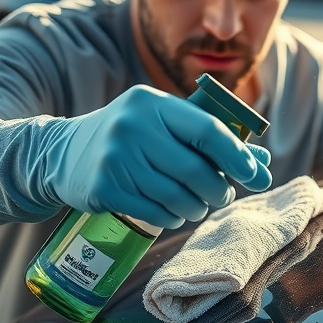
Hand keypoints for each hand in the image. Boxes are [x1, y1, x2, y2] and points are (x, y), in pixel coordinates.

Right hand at [40, 85, 271, 228]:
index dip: (238, 156)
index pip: (208, 130)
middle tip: (222, 195)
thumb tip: (261, 163)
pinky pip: (154, 213)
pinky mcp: (104, 189)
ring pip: (177, 197)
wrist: (61, 152)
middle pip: (195, 170)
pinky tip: (173, 214)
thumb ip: (210, 138)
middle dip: (218, 190)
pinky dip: (172, 219)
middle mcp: (132, 127)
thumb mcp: (163, 124)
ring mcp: (115, 158)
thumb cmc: (130, 137)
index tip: (257, 176)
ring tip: (197, 205)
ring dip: (196, 208)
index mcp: (153, 103)